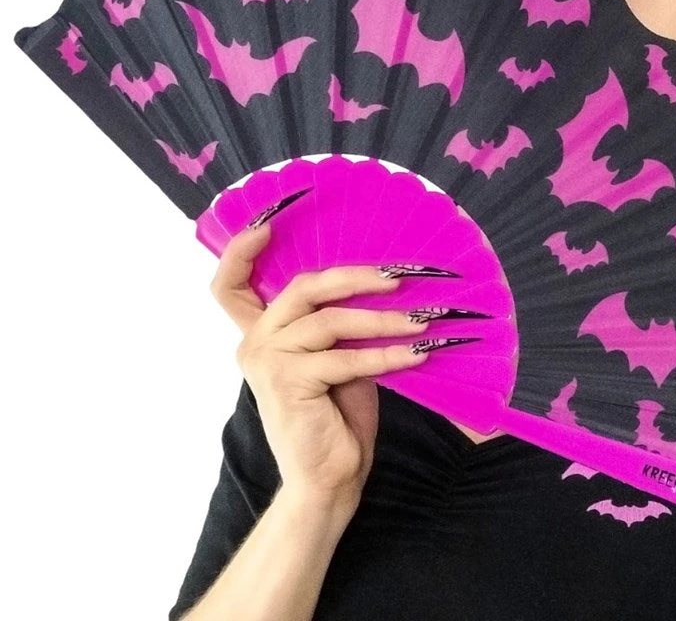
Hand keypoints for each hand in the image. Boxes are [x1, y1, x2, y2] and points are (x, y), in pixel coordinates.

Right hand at [210, 222, 429, 502]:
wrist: (328, 477)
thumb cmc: (336, 414)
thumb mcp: (336, 357)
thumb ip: (336, 322)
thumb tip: (383, 281)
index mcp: (261, 331)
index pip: (229, 285)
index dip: (241, 251)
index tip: (269, 223)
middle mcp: (256, 342)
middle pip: (301, 288)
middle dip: (354, 277)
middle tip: (398, 277)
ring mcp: (268, 361)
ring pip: (331, 321)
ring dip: (383, 320)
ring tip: (422, 320)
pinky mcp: (288, 382)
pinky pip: (346, 357)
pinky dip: (386, 354)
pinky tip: (417, 353)